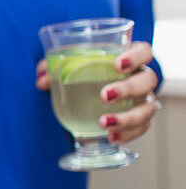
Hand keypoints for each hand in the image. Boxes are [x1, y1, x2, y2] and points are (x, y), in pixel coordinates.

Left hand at [36, 41, 160, 143]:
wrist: (89, 94)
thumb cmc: (83, 71)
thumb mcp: (67, 65)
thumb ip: (52, 67)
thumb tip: (42, 81)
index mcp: (128, 57)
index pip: (143, 51)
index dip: (136, 56)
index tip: (118, 65)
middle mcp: (141, 77)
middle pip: (148, 80)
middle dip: (128, 88)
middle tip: (104, 96)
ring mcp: (143, 99)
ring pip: (148, 108)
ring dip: (128, 117)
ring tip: (104, 123)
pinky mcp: (140, 119)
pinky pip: (141, 128)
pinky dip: (128, 134)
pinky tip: (111, 137)